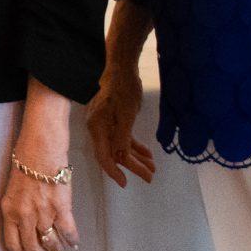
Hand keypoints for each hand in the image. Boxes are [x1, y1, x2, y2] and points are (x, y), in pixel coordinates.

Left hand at [0, 152, 79, 250]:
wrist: (41, 146)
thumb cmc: (26, 162)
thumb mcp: (13, 189)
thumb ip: (19, 209)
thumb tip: (29, 227)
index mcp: (9, 211)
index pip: (12, 245)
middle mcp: (24, 215)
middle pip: (33, 247)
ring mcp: (43, 212)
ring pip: (51, 242)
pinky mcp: (60, 206)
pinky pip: (67, 231)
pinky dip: (72, 240)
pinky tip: (74, 244)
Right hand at [85, 63, 154, 187]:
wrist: (121, 67)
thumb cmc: (122, 88)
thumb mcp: (126, 114)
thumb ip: (122, 136)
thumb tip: (120, 157)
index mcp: (97, 128)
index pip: (104, 156)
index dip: (113, 171)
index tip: (125, 183)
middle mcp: (99, 129)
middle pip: (114, 154)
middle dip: (132, 167)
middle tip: (150, 177)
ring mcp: (106, 125)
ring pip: (121, 147)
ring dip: (137, 158)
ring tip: (152, 168)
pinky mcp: (114, 121)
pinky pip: (124, 138)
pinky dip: (136, 146)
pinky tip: (148, 154)